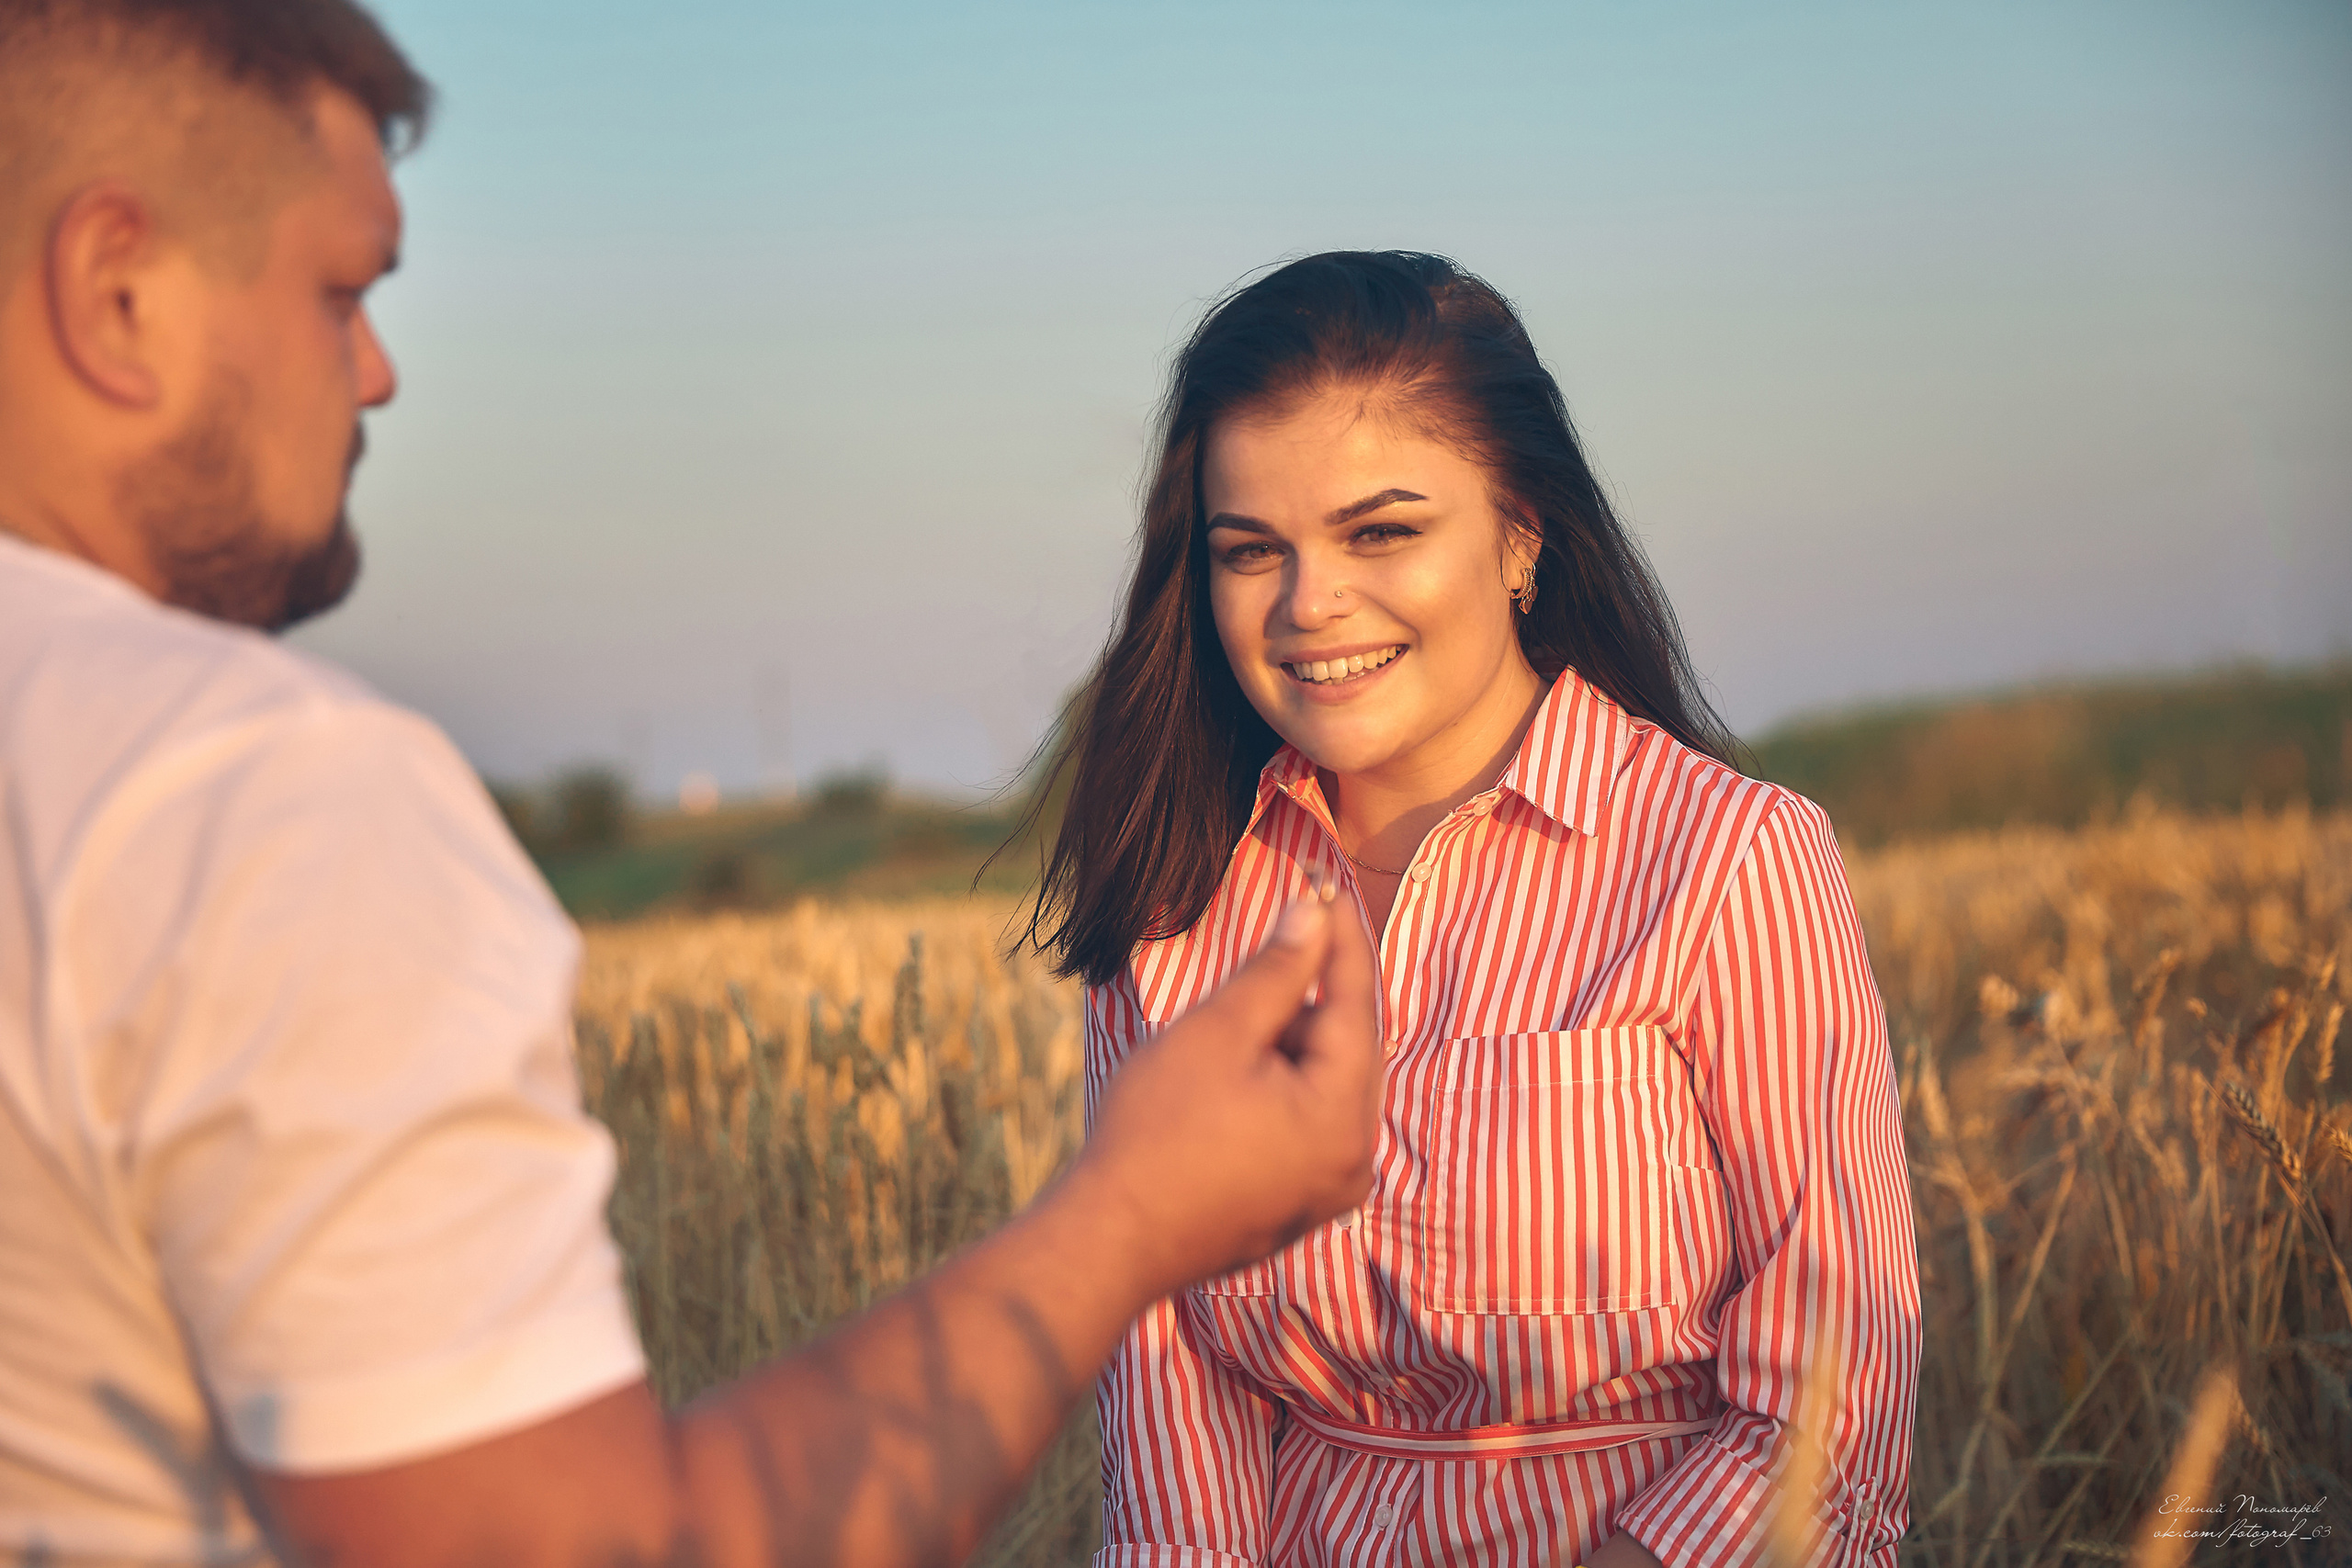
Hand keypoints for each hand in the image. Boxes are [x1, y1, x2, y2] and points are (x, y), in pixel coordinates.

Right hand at [1071, 891, 1383, 1297]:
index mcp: (1344, 1115)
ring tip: (1238, 1015)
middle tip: (1276, 940)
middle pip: (1348, 1047)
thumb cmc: (1155, 1130)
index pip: (1357, 1003)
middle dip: (1312, 992)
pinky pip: (1309, 1125)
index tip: (1325, 885)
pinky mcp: (1300, 1207)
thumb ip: (1277, 969)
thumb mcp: (1218, 1031)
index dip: (1339, 938)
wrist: (1110, 1237)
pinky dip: (1285, 1085)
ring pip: (1327, 1085)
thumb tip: (1316, 912)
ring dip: (1293, 1040)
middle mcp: (1355, 1159)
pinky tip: (1238, 1068)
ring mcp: (1330, 1191)